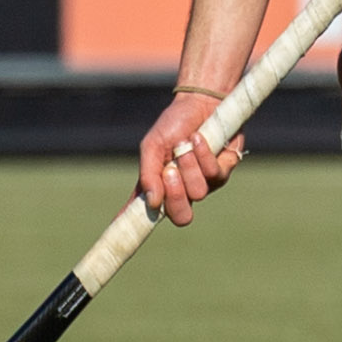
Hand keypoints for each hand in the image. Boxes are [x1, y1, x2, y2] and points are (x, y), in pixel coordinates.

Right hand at [135, 90, 246, 224]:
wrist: (201, 104)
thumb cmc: (173, 126)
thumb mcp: (153, 146)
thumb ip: (149, 173)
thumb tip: (152, 202)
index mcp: (158, 188)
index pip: (143, 216)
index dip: (132, 229)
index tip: (118, 236)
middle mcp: (181, 191)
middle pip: (181, 216)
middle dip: (176, 195)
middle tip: (170, 170)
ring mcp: (204, 184)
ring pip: (198, 192)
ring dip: (189, 165)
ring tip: (185, 145)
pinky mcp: (223, 173)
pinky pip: (215, 174)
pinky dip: (203, 153)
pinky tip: (199, 138)